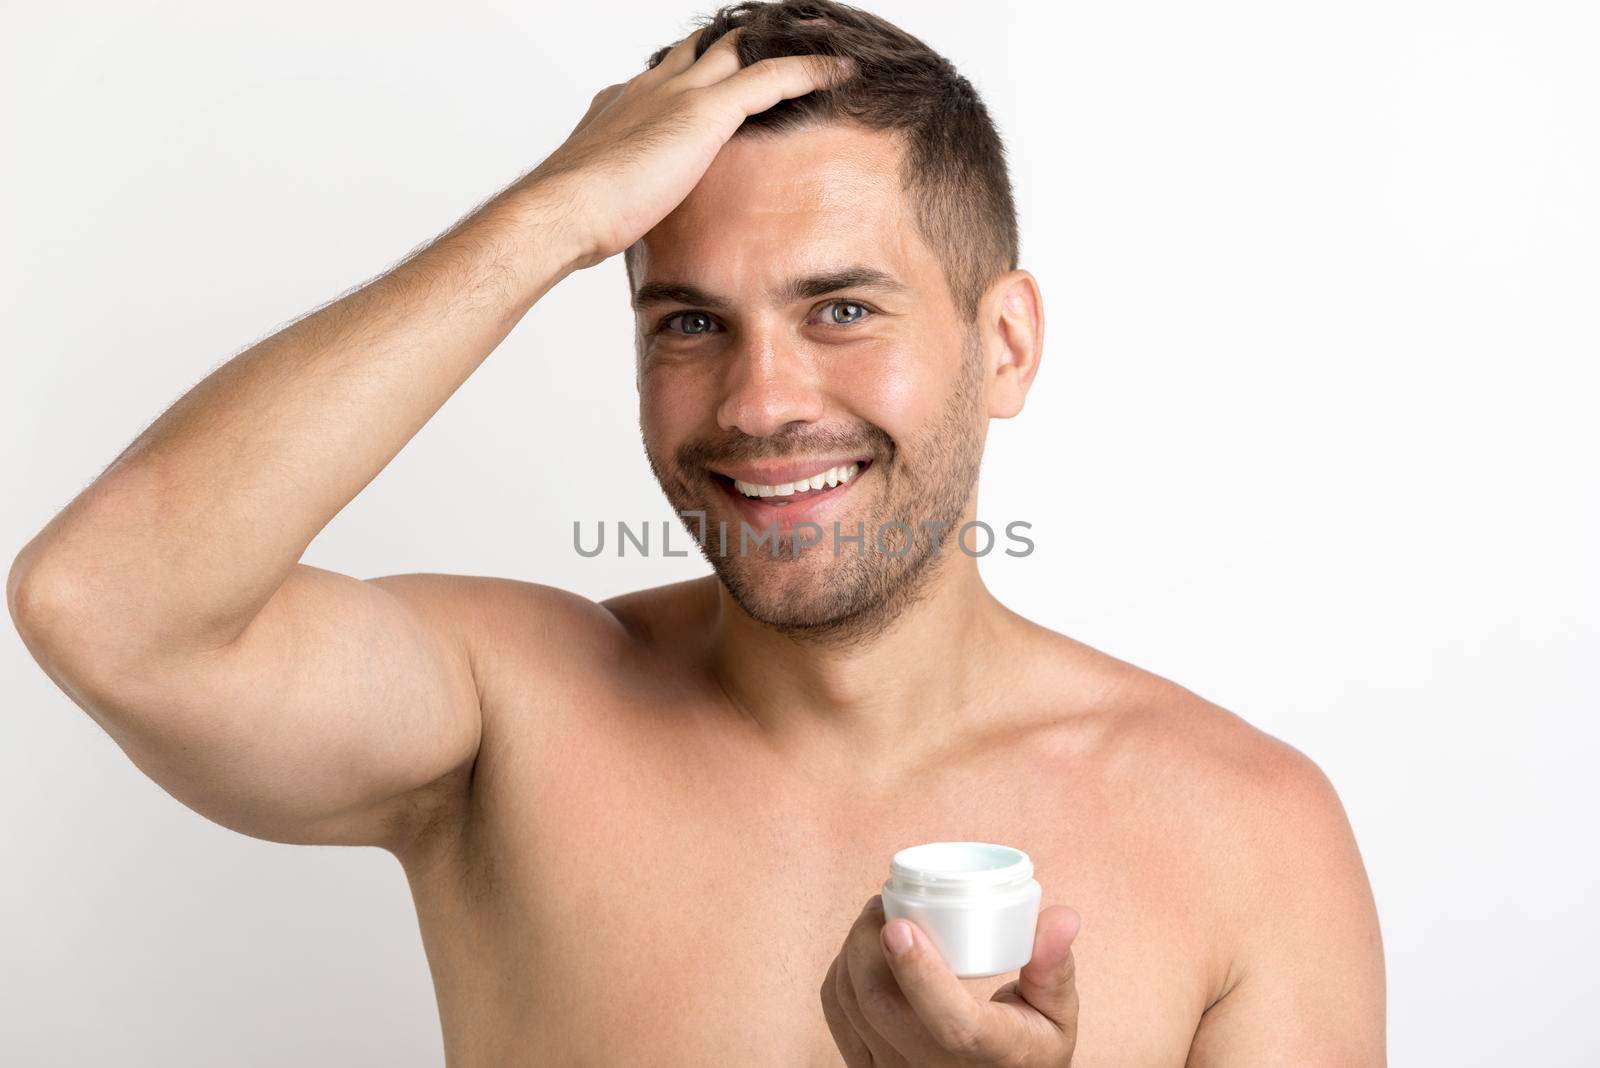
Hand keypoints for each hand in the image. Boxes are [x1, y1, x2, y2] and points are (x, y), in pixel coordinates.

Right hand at [521, 27, 849, 269]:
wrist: (562, 212)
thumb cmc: (573, 219)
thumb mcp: (602, 198)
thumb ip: (624, 196)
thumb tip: (631, 222)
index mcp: (624, 104)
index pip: (671, 74)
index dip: (701, 72)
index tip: (724, 79)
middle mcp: (651, 87)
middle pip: (705, 48)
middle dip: (742, 43)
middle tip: (779, 41)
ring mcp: (678, 94)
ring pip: (742, 50)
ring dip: (779, 46)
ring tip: (817, 42)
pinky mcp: (705, 112)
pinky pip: (773, 77)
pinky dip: (810, 70)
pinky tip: (840, 71)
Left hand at [820, 894, 1081, 1066]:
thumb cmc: (1027, 1047)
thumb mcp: (1057, 1014)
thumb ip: (1055, 966)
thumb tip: (1061, 917)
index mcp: (991, 1055)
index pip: (952, 1025)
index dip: (920, 975)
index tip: (899, 927)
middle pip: (881, 1006)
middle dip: (869, 941)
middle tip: (886, 899)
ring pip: (852, 1006)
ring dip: (853, 950)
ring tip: (875, 916)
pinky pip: (838, 1016)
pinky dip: (840, 973)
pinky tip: (859, 949)